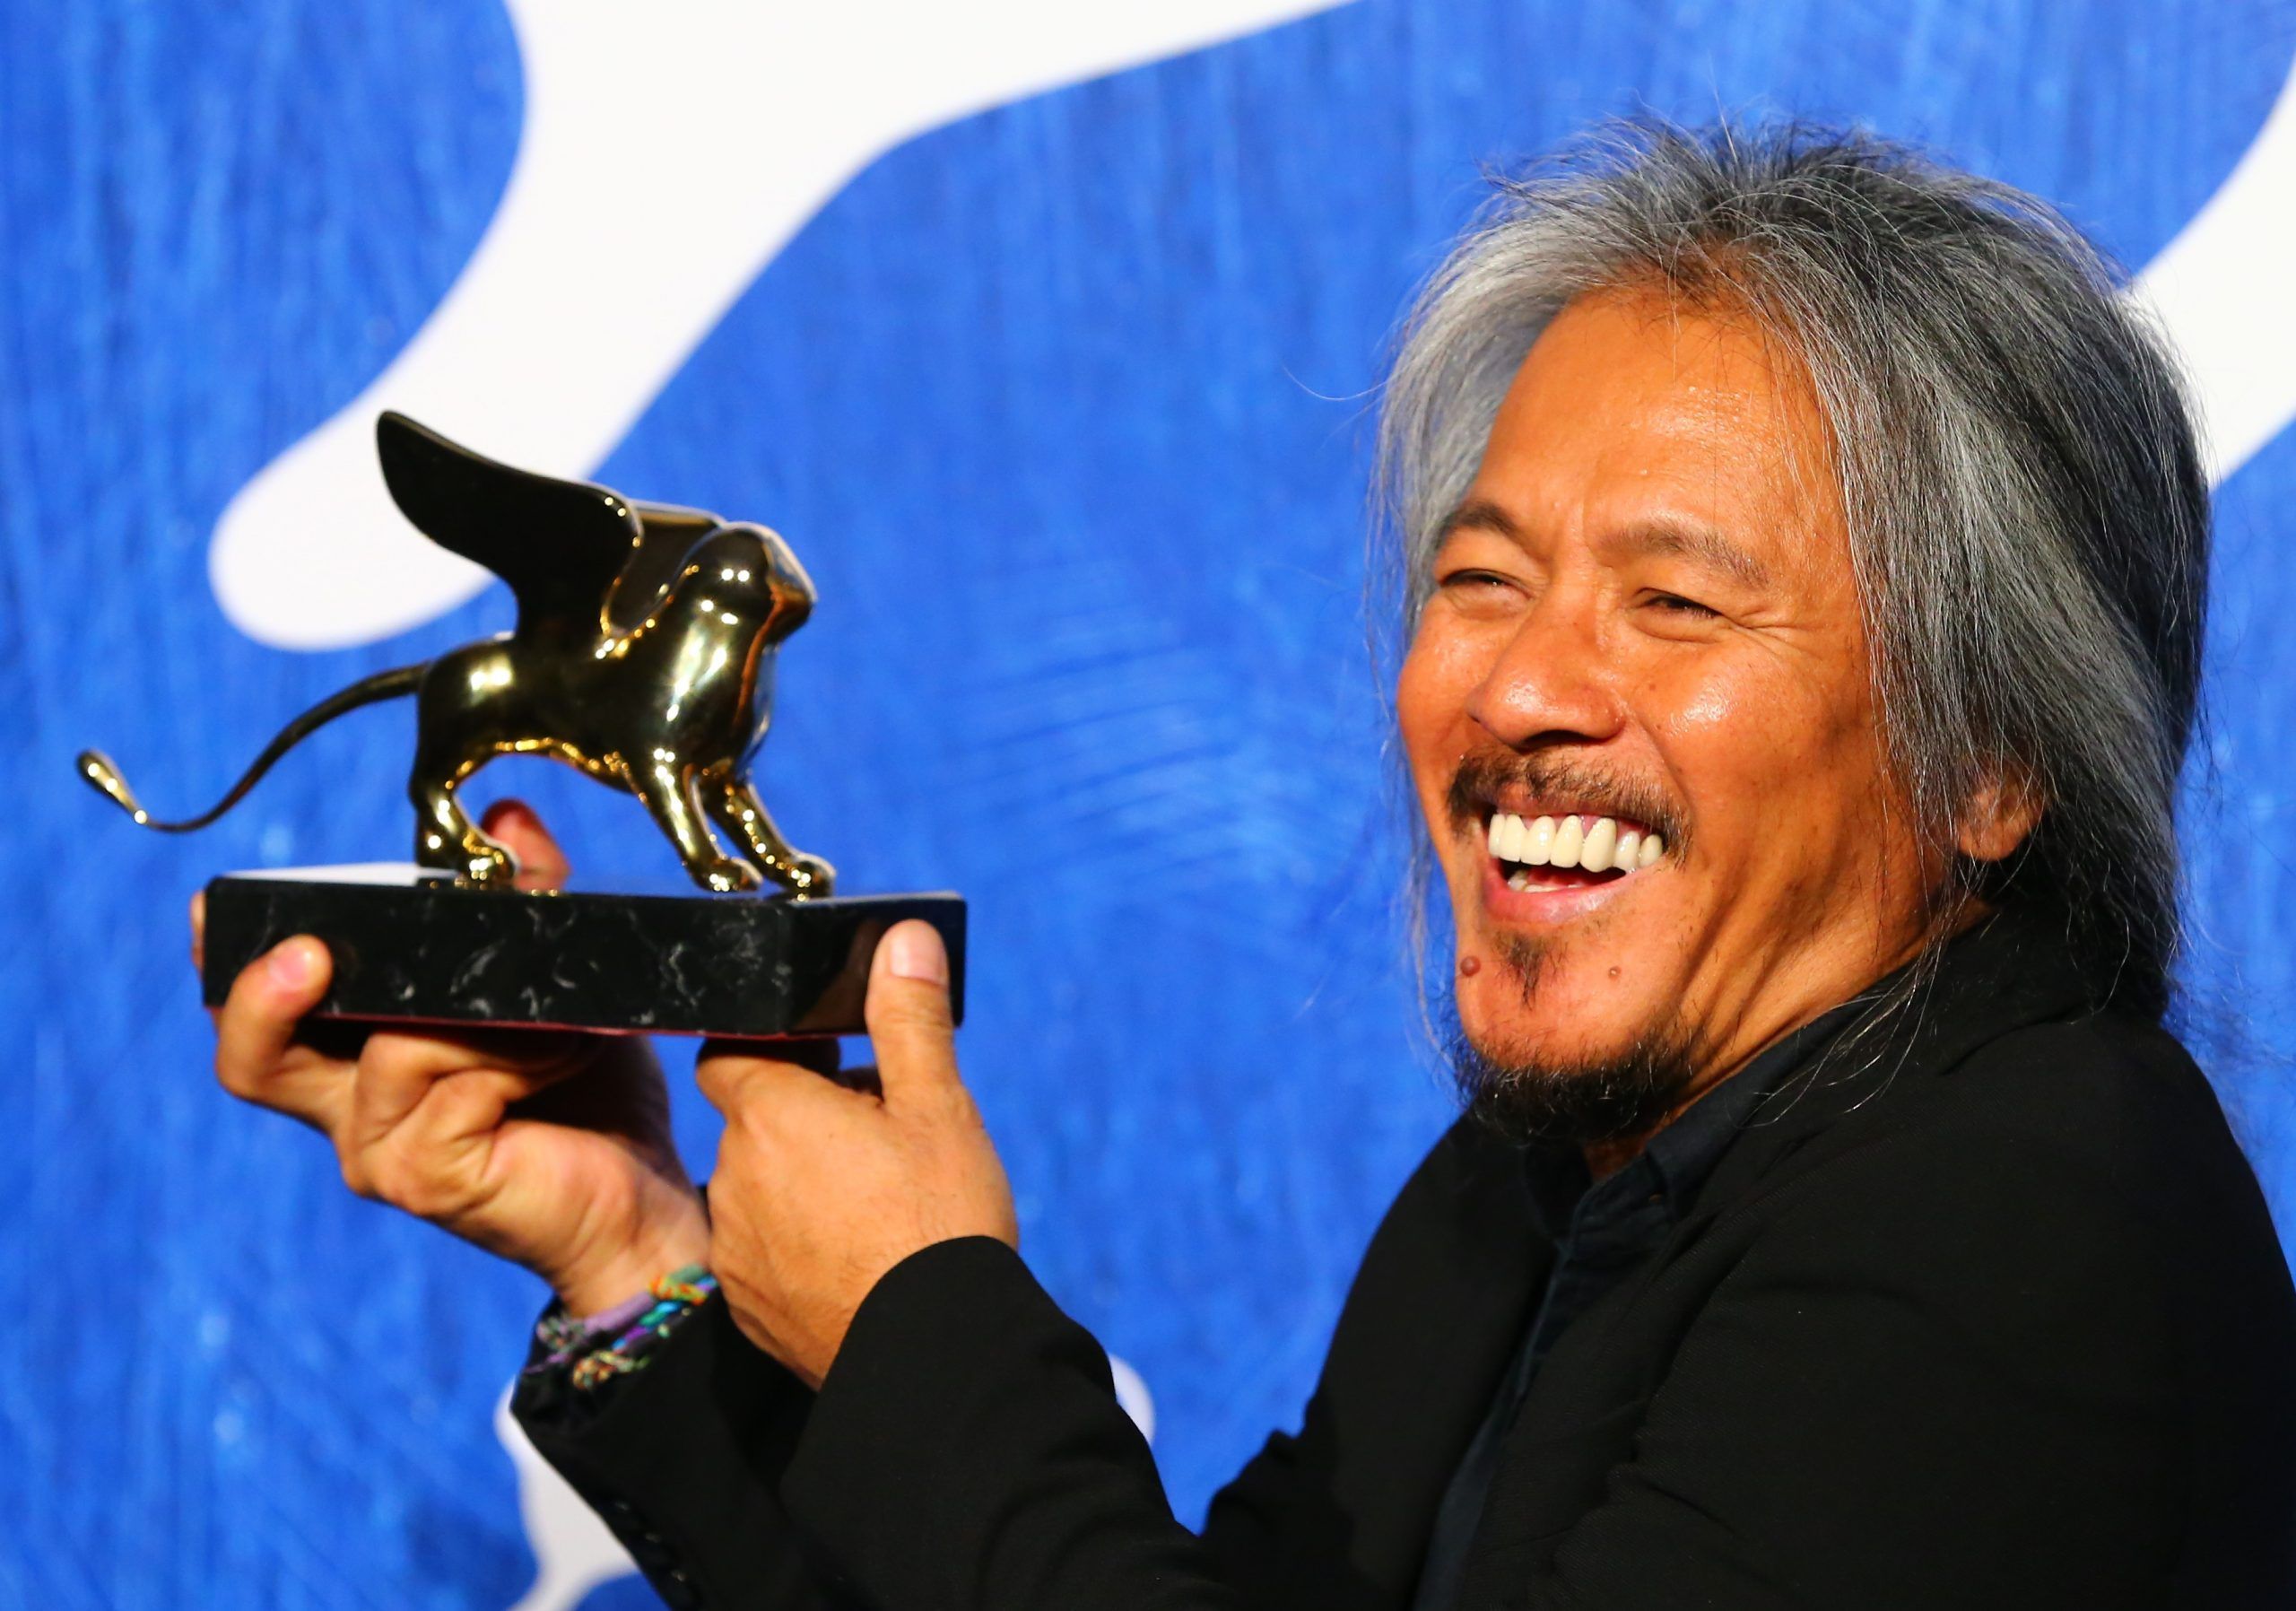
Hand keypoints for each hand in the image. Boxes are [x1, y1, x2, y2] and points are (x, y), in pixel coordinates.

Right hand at [200, 801, 708, 1313]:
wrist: (640, 1193)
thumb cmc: (588, 1088)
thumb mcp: (552, 978)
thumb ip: (524, 897)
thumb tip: (508, 817)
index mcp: (352, 1055)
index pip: (261, 1013)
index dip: (227, 962)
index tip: (213, 906)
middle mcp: (347, 1107)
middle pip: (254, 1058)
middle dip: (264, 994)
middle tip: (308, 951)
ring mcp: (378, 1151)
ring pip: (388, 1048)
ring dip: (479, 1014)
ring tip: (555, 1012)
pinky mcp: (423, 1179)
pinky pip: (448, 1086)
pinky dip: (511, 1053)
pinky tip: (567, 1051)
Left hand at [697, 920, 1014, 1386]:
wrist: (937, 1362)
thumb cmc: (938, 1225)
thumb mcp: (938, 1108)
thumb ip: (909, 1018)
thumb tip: (903, 938)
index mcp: (772, 1115)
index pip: (731, 1051)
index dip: (778, 1046)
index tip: (832, 1057)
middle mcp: (736, 1177)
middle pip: (755, 1119)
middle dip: (807, 1115)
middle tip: (884, 1132)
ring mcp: (738, 1248)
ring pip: (760, 1185)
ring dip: (803, 1179)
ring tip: (881, 1198)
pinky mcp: (750, 1307)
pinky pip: (765, 1251)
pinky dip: (801, 1242)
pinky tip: (862, 1255)